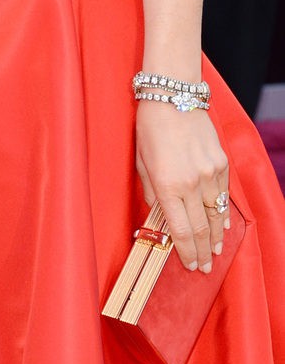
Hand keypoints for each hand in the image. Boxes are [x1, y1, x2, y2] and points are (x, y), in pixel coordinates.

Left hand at [135, 103, 229, 272]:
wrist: (173, 96)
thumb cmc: (149, 127)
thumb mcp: (140, 162)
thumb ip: (151, 191)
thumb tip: (159, 213)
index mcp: (167, 185)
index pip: (180, 230)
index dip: (186, 252)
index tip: (190, 265)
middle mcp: (191, 183)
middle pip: (200, 228)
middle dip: (202, 251)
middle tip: (205, 267)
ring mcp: (209, 173)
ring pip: (215, 215)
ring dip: (215, 236)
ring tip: (215, 251)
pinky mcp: (221, 163)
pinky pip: (223, 195)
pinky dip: (222, 213)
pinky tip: (221, 225)